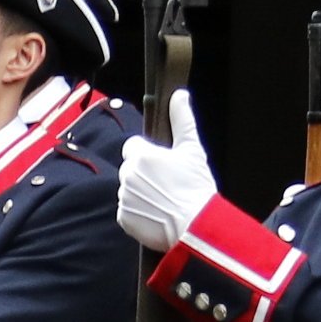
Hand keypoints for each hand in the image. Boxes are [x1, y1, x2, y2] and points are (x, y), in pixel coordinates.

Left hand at [116, 89, 215, 248]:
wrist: (195, 226)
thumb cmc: (197, 188)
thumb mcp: (193, 149)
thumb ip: (182, 119)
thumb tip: (179, 95)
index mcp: (142, 155)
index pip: (133, 147)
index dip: (148, 155)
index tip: (162, 165)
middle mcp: (128, 175)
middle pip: (130, 169)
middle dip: (145, 174)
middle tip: (167, 185)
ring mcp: (124, 197)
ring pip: (129, 190)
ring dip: (142, 193)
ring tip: (164, 201)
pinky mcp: (123, 218)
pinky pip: (127, 211)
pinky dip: (139, 213)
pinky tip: (157, 214)